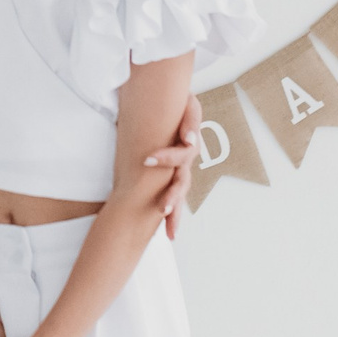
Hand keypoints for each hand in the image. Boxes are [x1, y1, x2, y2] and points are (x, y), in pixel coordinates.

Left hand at [141, 100, 201, 239]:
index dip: (168, 158)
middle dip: (172, 197)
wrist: (174, 103)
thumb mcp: (187, 105)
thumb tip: (188, 141)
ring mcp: (180, 171)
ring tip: (170, 233)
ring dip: (174, 213)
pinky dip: (172, 216)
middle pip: (182, 182)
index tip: (148, 160)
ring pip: (179, 195)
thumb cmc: (179, 104)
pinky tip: (168, 233)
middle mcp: (186, 162)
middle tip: (162, 209)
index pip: (182, 154)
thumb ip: (189, 121)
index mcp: (187, 144)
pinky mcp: (171, 177)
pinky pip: (173, 198)